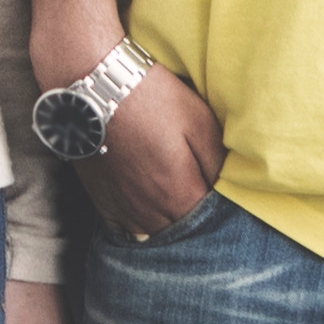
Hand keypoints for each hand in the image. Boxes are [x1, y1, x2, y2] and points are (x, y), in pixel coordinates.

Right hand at [73, 69, 224, 239]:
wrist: (94, 88)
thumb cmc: (152, 100)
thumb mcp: (200, 122)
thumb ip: (218, 162)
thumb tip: (228, 189)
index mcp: (178, 192)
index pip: (208, 222)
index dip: (222, 215)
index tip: (229, 205)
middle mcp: (149, 208)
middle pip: (180, 232)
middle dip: (196, 226)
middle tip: (206, 207)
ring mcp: (121, 206)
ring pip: (152, 235)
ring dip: (168, 227)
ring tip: (178, 211)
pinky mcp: (101, 198)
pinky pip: (122, 228)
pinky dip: (137, 227)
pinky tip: (147, 214)